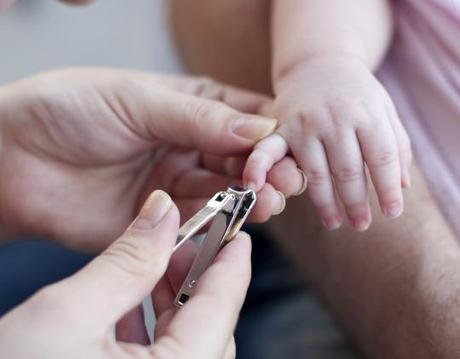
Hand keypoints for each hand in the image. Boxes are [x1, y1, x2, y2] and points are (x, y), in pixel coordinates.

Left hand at [0, 68, 296, 250]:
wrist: (16, 160)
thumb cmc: (70, 111)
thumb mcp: (137, 101)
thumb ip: (198, 118)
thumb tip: (260, 128)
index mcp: (189, 106)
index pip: (245, 116)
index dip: (270, 131)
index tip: (283, 146)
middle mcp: (190, 144)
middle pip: (245, 157)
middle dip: (269, 168)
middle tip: (285, 179)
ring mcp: (178, 182)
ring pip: (229, 191)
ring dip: (253, 196)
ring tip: (267, 199)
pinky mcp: (162, 219)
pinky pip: (202, 221)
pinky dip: (224, 221)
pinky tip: (240, 218)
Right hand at [0, 190, 250, 357]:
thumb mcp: (67, 315)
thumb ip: (127, 261)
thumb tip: (164, 213)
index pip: (223, 308)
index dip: (233, 263)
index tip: (236, 234)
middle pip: (211, 327)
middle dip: (199, 279)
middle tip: (185, 242)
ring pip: (189, 346)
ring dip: (175, 303)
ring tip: (158, 265)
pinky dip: (155, 332)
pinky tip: (135, 307)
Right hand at [243, 57, 411, 230]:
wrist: (319, 62)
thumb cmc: (356, 93)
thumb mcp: (385, 109)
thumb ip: (397, 145)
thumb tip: (402, 187)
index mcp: (366, 112)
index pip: (381, 158)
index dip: (388, 189)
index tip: (392, 212)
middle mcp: (334, 118)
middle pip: (348, 171)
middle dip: (356, 203)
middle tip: (362, 224)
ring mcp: (304, 124)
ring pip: (316, 173)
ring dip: (326, 204)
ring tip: (335, 223)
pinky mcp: (281, 127)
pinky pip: (267, 151)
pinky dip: (257, 169)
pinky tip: (253, 189)